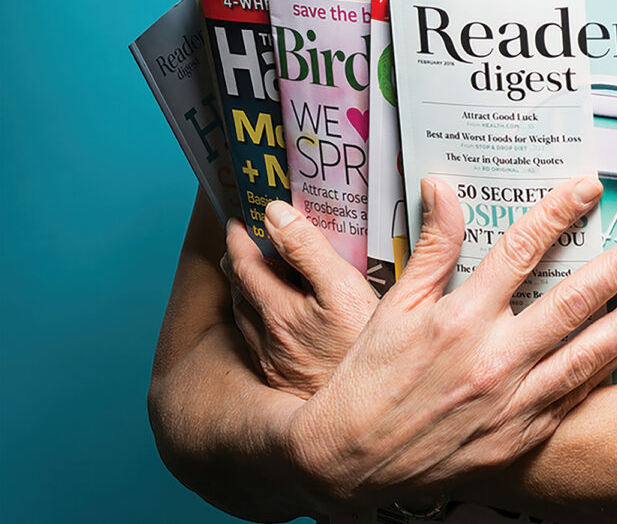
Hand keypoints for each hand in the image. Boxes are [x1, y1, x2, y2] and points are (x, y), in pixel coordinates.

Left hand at [223, 204, 377, 396]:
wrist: (366, 414)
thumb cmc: (362, 348)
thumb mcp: (343, 288)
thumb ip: (308, 249)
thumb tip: (276, 214)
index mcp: (278, 311)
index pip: (244, 265)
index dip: (238, 238)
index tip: (239, 218)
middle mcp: (268, 340)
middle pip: (240, 292)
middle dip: (238, 261)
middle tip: (244, 240)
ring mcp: (274, 365)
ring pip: (246, 320)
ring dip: (245, 292)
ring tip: (255, 274)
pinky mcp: (284, 384)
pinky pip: (257, 344)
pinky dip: (257, 320)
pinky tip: (274, 321)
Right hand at [285, 175, 616, 513]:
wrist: (350, 463)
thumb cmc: (370, 380)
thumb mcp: (395, 306)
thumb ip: (432, 246)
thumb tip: (444, 187)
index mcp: (460, 318)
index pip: (520, 250)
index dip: (557, 213)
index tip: (587, 188)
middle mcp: (493, 359)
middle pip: (572, 299)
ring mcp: (512, 403)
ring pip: (586, 353)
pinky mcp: (519, 437)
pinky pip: (573, 397)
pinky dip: (603, 371)